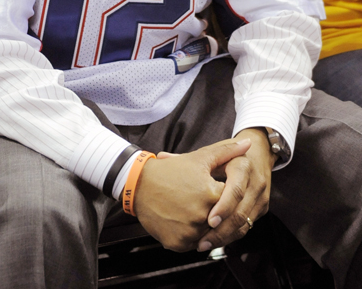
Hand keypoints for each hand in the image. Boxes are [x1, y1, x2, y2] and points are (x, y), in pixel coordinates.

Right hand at [133, 138, 251, 251]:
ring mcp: (190, 232)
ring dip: (204, 226)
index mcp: (211, 194)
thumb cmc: (170, 171)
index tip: (211, 188)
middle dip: (215, 211)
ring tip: (191, 210)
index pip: (231, 200)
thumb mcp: (199, 158)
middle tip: (199, 201)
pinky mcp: (178, 244)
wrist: (138, 185)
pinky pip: (192, 244)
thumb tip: (248, 144)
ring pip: (208, 234)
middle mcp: (203, 215)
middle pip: (220, 219)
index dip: (222, 193)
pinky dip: (190, 236)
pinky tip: (182, 220)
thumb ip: (226, 152)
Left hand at [197, 128, 274, 251]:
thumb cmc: (227, 153)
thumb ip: (187, 158)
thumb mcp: (210, 153)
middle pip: (241, 213)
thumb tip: (161, 156)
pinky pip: (247, 227)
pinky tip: (215, 241)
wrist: (257, 152)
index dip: (222, 207)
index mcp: (242, 165)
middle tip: (201, 241)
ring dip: (224, 238)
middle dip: (221, 231)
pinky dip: (230, 236)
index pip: (235, 190)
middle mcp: (255, 182)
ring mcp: (260, 196)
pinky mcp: (261, 208)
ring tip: (204, 244)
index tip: (207, 220)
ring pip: (244, 224)